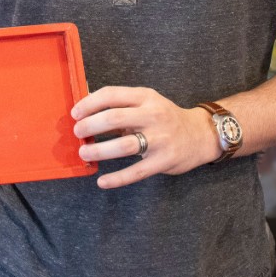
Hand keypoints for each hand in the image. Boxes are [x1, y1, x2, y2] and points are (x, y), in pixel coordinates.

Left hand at [71, 86, 220, 187]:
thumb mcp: (147, 102)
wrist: (200, 135)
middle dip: (90, 126)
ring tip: (84, 153)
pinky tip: (102, 181)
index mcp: (145, 97)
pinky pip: (136, 171)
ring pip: (123, 146)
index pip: (111, 95)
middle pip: (114, 118)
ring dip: (99, 151)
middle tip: (77, 133)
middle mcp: (153, 115)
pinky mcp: (164, 161)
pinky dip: (117, 178)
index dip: (89, 103)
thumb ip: (121, 104)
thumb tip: (85, 110)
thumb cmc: (165, 117)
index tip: (75, 113)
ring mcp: (160, 139)